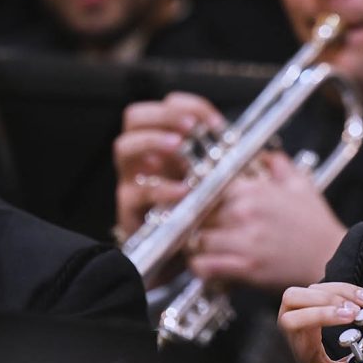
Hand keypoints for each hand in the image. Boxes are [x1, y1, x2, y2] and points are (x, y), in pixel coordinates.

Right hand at [113, 92, 225, 237]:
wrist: (180, 255)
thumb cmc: (197, 215)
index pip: (166, 107)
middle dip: (164, 116)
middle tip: (190, 127)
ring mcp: (131, 180)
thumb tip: (239, 140)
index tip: (216, 124)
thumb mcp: (211, 183)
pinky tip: (182, 190)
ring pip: (124, 147)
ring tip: (178, 147)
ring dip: (152, 141)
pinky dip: (160, 188)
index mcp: (164, 144)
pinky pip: (136, 193)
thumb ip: (219, 161)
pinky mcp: (128, 209)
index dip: (190, 106)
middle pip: (135, 117)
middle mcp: (143, 157)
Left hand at [185, 151, 347, 290]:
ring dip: (196, 245)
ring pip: (197, 239)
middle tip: (197, 229)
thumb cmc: (316, 225)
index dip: (199, 198)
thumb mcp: (301, 186)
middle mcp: (245, 212)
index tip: (198, 205)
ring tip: (201, 248)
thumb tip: (267, 154)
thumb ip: (279, 165)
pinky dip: (201, 267)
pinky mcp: (246, 267)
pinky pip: (205, 265)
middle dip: (195, 222)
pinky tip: (207, 265)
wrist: (334, 258)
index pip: (206, 187)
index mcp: (254, 190)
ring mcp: (245, 240)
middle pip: (198, 213)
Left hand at [278, 281, 362, 362]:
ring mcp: (301, 302)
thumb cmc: (308, 362)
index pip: (292, 320)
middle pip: (295, 297)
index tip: (347, 318)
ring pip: (313, 288)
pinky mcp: (314, 295)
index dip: (319, 316)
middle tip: (355, 311)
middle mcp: (289, 315)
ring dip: (341, 292)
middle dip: (328, 301)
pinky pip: (327, 286)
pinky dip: (347, 289)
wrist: (305, 352)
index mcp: (288, 337)